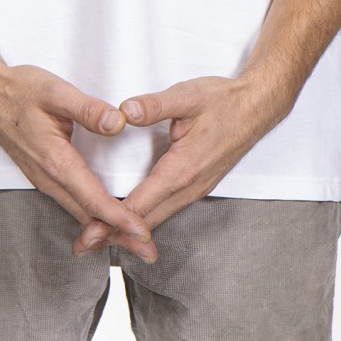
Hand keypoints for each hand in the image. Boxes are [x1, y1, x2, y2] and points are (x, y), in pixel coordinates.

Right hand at [0, 63, 156, 262]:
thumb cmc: (20, 90)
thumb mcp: (55, 91)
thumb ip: (88, 108)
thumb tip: (118, 123)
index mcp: (55, 160)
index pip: (93, 199)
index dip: (120, 219)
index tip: (143, 232)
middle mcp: (49, 177)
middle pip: (89, 216)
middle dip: (120, 235)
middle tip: (149, 251)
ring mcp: (45, 179)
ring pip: (80, 212)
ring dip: (108, 229)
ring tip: (136, 239)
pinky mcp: (44, 175)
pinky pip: (71, 203)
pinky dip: (93, 216)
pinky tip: (107, 218)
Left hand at [71, 74, 291, 257]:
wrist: (258, 107)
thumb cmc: (223, 101)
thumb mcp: (187, 96)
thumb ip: (153, 105)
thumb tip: (123, 111)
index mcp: (182, 169)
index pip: (141, 204)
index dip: (111, 220)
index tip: (87, 232)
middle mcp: (189, 187)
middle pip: (146, 220)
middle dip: (113, 233)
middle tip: (82, 244)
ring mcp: (195, 188)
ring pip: (158, 217)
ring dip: (128, 228)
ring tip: (99, 236)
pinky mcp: (198, 184)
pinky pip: (168, 208)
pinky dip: (146, 218)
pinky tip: (131, 217)